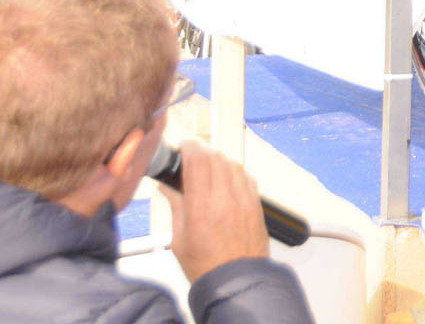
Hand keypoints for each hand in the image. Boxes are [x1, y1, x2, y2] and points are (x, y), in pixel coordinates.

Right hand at [159, 141, 267, 282]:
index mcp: (202, 207)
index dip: (190, 147)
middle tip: (191, 153)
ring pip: (232, 164)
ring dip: (218, 159)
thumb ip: (175, 206)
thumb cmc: (204, 264)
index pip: (198, 162)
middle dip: (202, 150)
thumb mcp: (178, 238)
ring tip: (206, 165)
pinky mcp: (257, 203)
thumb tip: (167, 185)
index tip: (183, 145)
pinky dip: (233, 170)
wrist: (236, 280)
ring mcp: (245, 199)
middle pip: (216, 158)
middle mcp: (226, 198)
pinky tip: (224, 176)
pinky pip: (246, 176)